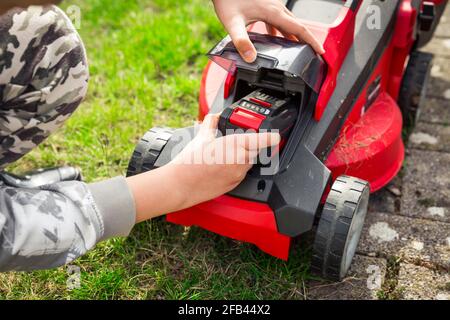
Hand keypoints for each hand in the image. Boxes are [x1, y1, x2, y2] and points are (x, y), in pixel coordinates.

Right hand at [128, 114, 280, 221]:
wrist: (180, 184)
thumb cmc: (189, 162)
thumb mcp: (201, 136)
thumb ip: (211, 123)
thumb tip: (215, 116)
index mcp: (235, 144)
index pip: (263, 139)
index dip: (272, 136)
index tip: (276, 135)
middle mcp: (240, 160)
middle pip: (256, 150)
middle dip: (250, 145)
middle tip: (238, 141)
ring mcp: (239, 174)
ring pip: (249, 162)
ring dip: (243, 156)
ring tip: (225, 155)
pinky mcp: (235, 184)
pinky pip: (242, 173)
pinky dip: (236, 168)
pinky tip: (222, 166)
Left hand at [212, 0, 324, 62]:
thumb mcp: (232, 23)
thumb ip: (241, 41)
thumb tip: (250, 58)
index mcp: (273, 12)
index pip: (299, 29)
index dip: (312, 41)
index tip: (320, 51)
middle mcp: (276, 7)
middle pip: (297, 25)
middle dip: (306, 40)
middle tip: (312, 53)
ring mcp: (271, 4)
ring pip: (287, 22)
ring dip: (293, 34)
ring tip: (295, 48)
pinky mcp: (264, 4)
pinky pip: (278, 18)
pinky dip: (280, 29)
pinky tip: (273, 36)